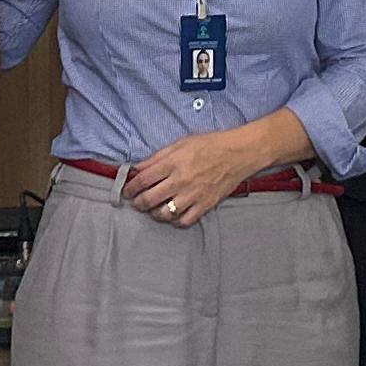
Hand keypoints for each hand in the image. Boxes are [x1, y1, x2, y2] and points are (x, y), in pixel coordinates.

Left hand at [122, 130, 255, 225]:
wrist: (238, 153)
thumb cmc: (209, 145)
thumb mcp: (179, 144)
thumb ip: (156, 157)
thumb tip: (137, 168)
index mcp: (172, 163)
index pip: (143, 180)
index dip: (130, 188)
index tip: (127, 191)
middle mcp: (180, 181)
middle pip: (149, 199)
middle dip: (138, 203)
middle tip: (136, 202)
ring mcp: (193, 195)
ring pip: (164, 214)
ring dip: (153, 213)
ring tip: (152, 209)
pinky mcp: (205, 205)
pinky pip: (184, 221)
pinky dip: (175, 221)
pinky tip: (172, 215)